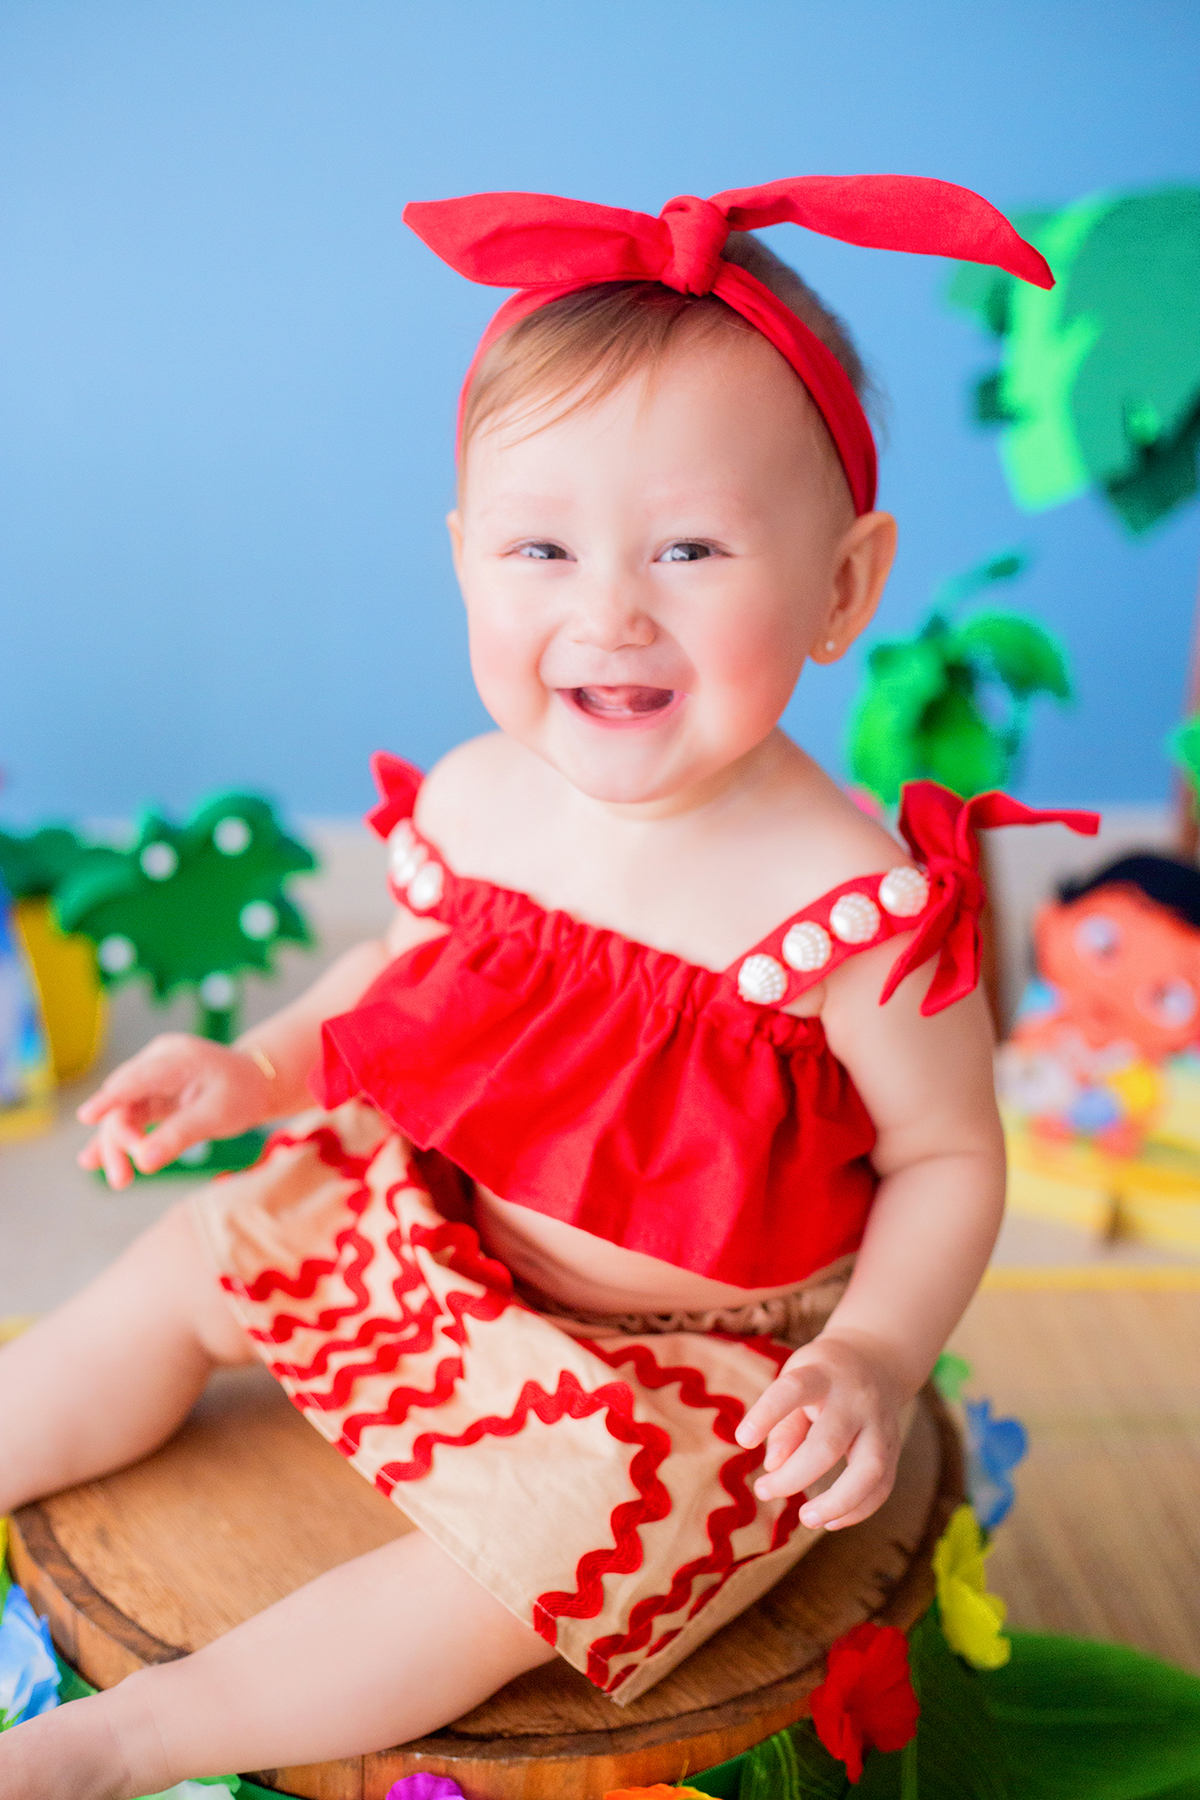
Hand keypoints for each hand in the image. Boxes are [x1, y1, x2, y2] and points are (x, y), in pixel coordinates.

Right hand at [76, 1034, 274, 1188]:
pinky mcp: (149, 1092)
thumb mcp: (218, 1115)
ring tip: (119, 1180)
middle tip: (122, 1179)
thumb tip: (142, 1162)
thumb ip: (180, 1136)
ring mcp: (150, 1076)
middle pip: (124, 1102)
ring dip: (117, 1146)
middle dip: (118, 1141)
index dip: (110, 1099)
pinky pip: (129, 1117)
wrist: (255, 1082)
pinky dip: (118, 1139)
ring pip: (123, 1113)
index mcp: (177, 1057)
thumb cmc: (241, 1093)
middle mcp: (156, 1061)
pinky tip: (92, 1160)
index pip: (136, 1079)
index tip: (86, 1116)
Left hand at [734, 1329, 904, 1531]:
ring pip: (870, 1470)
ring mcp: (880, 1424)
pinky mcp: (894, 1448)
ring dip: (837, 1503)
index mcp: (823, 1375)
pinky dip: (858, 1510)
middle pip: (829, 1443)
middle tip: (763, 1490)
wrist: (878, 1360)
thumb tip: (774, 1468)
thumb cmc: (822, 1375)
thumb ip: (784, 1423)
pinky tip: (830, 1521)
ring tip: (807, 1518)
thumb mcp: (796, 1378)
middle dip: (794, 1476)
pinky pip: (883, 1486)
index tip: (742, 1440)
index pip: (793, 1390)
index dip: (766, 1415)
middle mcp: (855, 1399)